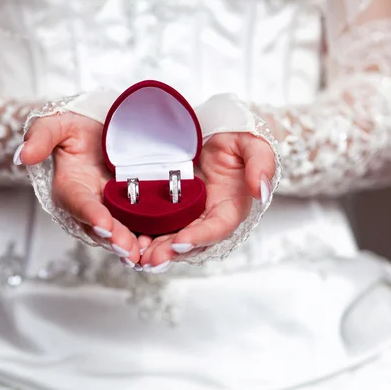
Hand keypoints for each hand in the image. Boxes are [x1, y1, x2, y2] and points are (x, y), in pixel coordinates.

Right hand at [17, 112, 141, 264]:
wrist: (102, 126)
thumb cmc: (76, 127)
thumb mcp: (57, 124)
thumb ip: (42, 137)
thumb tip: (23, 155)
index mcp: (71, 187)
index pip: (78, 202)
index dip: (90, 214)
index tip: (102, 224)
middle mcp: (91, 203)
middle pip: (101, 226)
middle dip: (114, 239)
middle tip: (128, 249)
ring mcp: (113, 208)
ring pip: (121, 232)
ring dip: (132, 245)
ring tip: (146, 254)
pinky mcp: (133, 208)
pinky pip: (140, 225)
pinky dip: (150, 237)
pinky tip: (163, 245)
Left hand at [137, 132, 275, 269]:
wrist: (212, 129)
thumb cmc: (236, 139)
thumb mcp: (252, 144)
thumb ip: (261, 163)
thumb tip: (261, 190)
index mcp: (231, 205)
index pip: (218, 227)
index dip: (200, 236)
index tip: (180, 242)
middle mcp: (208, 216)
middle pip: (191, 240)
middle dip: (171, 252)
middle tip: (151, 260)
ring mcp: (187, 214)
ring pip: (171, 238)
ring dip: (155, 250)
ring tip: (137, 257)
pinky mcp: (169, 208)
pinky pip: (156, 225)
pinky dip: (143, 235)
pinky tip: (129, 241)